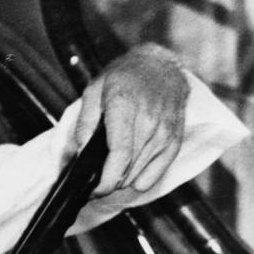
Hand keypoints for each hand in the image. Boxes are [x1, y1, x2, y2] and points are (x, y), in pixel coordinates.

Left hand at [71, 43, 188, 196]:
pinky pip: (163, 166)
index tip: (94, 190)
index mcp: (124, 108)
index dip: (106, 179)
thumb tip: (78, 151)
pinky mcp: (175, 136)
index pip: (119, 154)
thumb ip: (85, 122)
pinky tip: (135, 182)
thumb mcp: (94, 90)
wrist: (160, 64)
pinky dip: (148, 178)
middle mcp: (148, 121)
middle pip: (130, 167)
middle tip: (96, 185)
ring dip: (126, 181)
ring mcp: (165, 130)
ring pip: (144, 170)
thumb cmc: (124, 76)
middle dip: (110, 183)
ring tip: (111, 179)